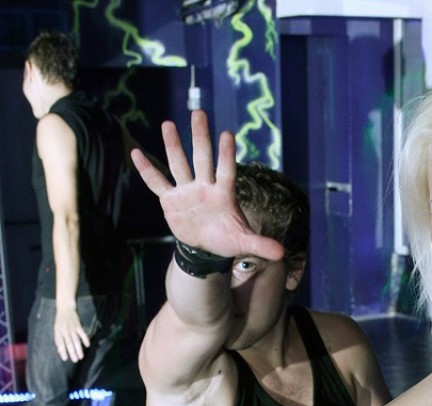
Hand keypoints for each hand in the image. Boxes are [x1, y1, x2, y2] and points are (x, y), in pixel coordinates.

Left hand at [54, 306, 90, 361]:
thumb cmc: (60, 321)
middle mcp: (65, 330)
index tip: (65, 359)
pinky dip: (85, 339)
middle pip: (69, 343)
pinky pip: (82, 333)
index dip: (62, 351)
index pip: (60, 343)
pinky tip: (87, 345)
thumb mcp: (56, 330)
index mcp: (58, 332)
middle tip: (75, 360)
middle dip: (72, 352)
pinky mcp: (78, 325)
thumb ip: (58, 340)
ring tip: (81, 357)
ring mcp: (72, 328)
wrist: (65, 308)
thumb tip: (59, 352)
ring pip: (76, 340)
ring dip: (79, 349)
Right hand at [130, 111, 283, 262]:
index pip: (226, 171)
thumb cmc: (226, 239)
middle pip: (202, 158)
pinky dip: (147, 170)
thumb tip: (281, 253)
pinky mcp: (170, 199)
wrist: (204, 247)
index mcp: (223, 194)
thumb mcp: (243, 243)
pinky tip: (136, 153)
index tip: (227, 135)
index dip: (226, 155)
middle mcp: (204, 186)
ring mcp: (186, 191)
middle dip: (200, 137)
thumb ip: (260, 244)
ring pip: (179, 164)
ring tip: (168, 124)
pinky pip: (157, 183)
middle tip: (199, 113)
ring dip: (173, 146)